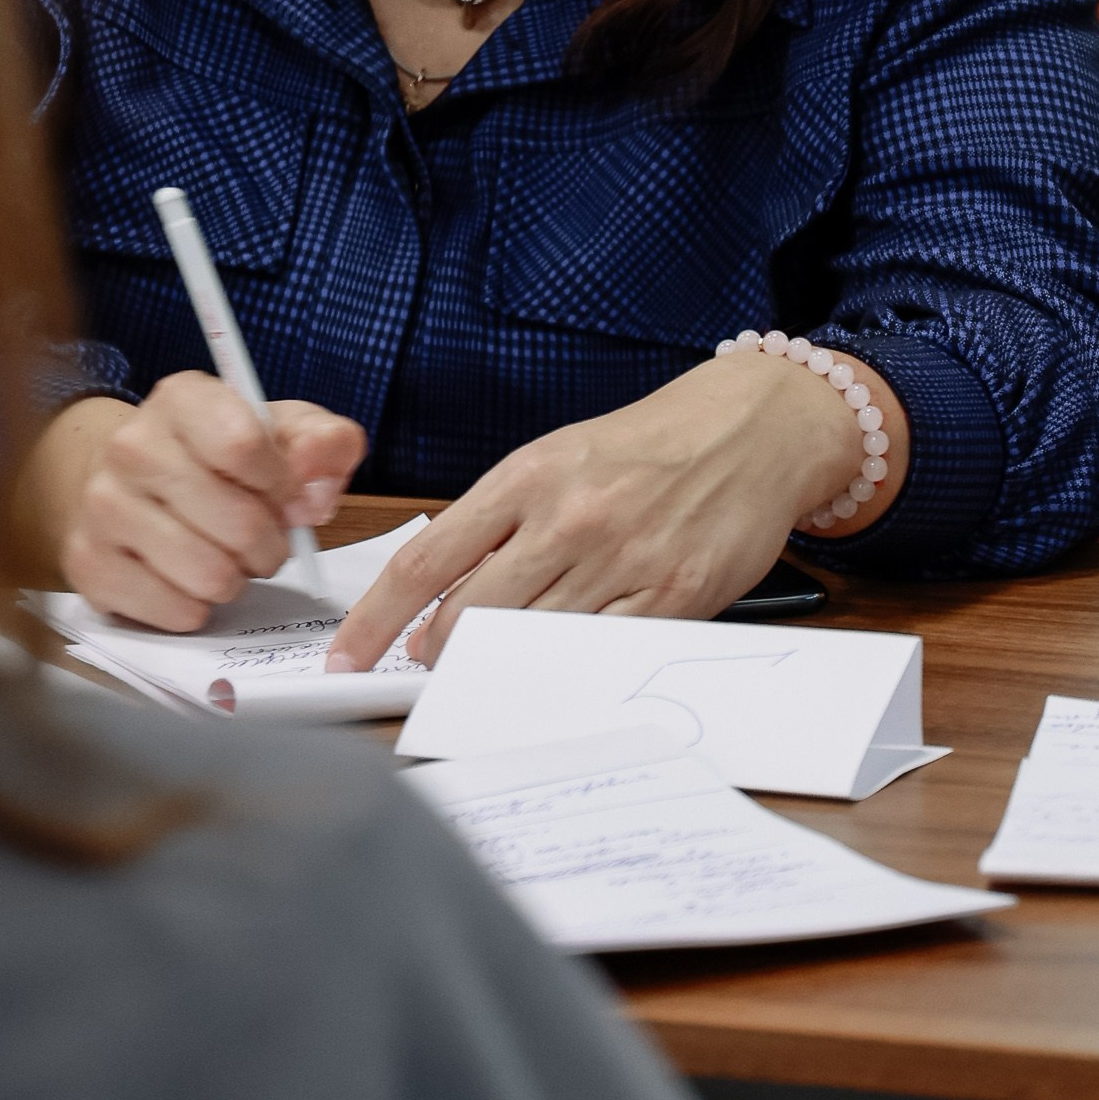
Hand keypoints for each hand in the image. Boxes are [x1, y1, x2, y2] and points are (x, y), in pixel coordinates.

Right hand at [22, 378, 365, 629]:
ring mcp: (102, 506)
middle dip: (268, 543)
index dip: (281, 483)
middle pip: (236, 521)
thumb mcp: (283, 431)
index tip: (283, 493)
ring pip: (208, 573)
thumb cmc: (219, 455)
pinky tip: (190, 580)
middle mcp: (131, 446)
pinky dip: (198, 607)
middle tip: (262, 540)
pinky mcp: (88, 564)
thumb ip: (325, 444)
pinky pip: (174, 610)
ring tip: (228, 559)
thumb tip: (315, 493)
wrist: (134, 481)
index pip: (242, 445)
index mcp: (182, 399)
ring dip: (235, 578)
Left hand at [327, 349, 908, 670]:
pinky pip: (599, 652)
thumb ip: (502, 519)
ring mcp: (621, 560)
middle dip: (437, 652)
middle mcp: (569, 518)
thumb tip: (438, 591)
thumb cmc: (647, 445)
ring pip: (530, 640)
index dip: (376, 618)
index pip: (427, 561)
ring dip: (498, 665)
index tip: (349, 654)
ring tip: (491, 665)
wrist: (749, 429)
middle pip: (469, 614)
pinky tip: (556, 669)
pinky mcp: (671, 596)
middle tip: (428, 665)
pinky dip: (567, 670)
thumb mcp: (559, 457)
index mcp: (528, 476)